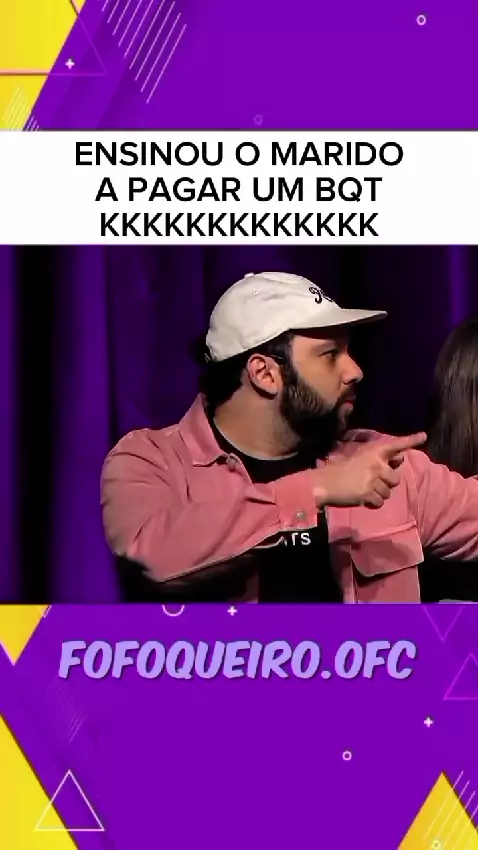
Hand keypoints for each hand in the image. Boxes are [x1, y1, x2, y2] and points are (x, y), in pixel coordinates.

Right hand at [312, 432, 426, 508]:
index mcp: (374, 452)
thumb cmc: (341, 470)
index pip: (396, 445)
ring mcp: (373, 479)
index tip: (424, 436)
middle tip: (372, 482)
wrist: (325, 482)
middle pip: (395, 478)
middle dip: (386, 483)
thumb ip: (378, 460)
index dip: (410, 440)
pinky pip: (380, 502)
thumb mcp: (360, 458)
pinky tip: (363, 498)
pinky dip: (373, 503)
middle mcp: (377, 464)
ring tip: (364, 490)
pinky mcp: (369, 493)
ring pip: (388, 492)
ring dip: (379, 494)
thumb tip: (398, 460)